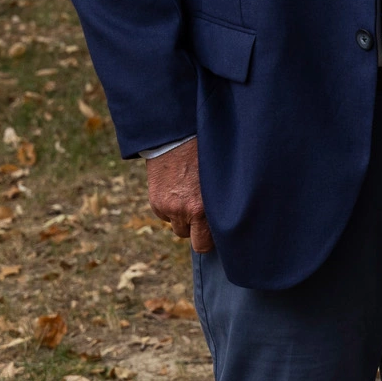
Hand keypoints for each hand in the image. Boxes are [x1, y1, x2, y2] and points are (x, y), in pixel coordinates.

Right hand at [146, 138, 213, 252]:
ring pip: (177, 227)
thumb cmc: (205, 153)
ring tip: (191, 196)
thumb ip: (219, 202)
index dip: (210, 239)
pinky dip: (170, 208)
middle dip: (197, 231)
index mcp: (202, 208)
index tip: (217, 230)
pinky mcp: (155, 201)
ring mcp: (167, 207)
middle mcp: (184, 211)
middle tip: (205, 214)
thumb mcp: (217, 179)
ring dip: (183, 218)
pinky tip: (178, 189)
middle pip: (191, 239)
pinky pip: (164, 215)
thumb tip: (226, 220)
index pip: (204, 244)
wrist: (176, 135)